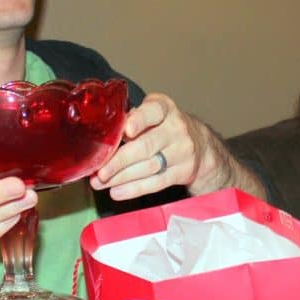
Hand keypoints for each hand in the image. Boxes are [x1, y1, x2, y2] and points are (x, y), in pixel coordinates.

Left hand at [90, 92, 228, 199]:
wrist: (199, 145)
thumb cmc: (164, 126)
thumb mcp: (151, 113)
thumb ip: (130, 119)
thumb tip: (103, 135)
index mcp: (165, 108)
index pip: (153, 112)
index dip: (139, 120)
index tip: (126, 130)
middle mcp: (176, 128)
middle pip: (146, 146)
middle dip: (120, 161)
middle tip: (100, 172)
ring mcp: (182, 151)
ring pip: (149, 167)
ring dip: (122, 177)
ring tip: (101, 183)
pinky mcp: (183, 171)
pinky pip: (157, 182)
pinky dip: (135, 189)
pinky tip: (117, 191)